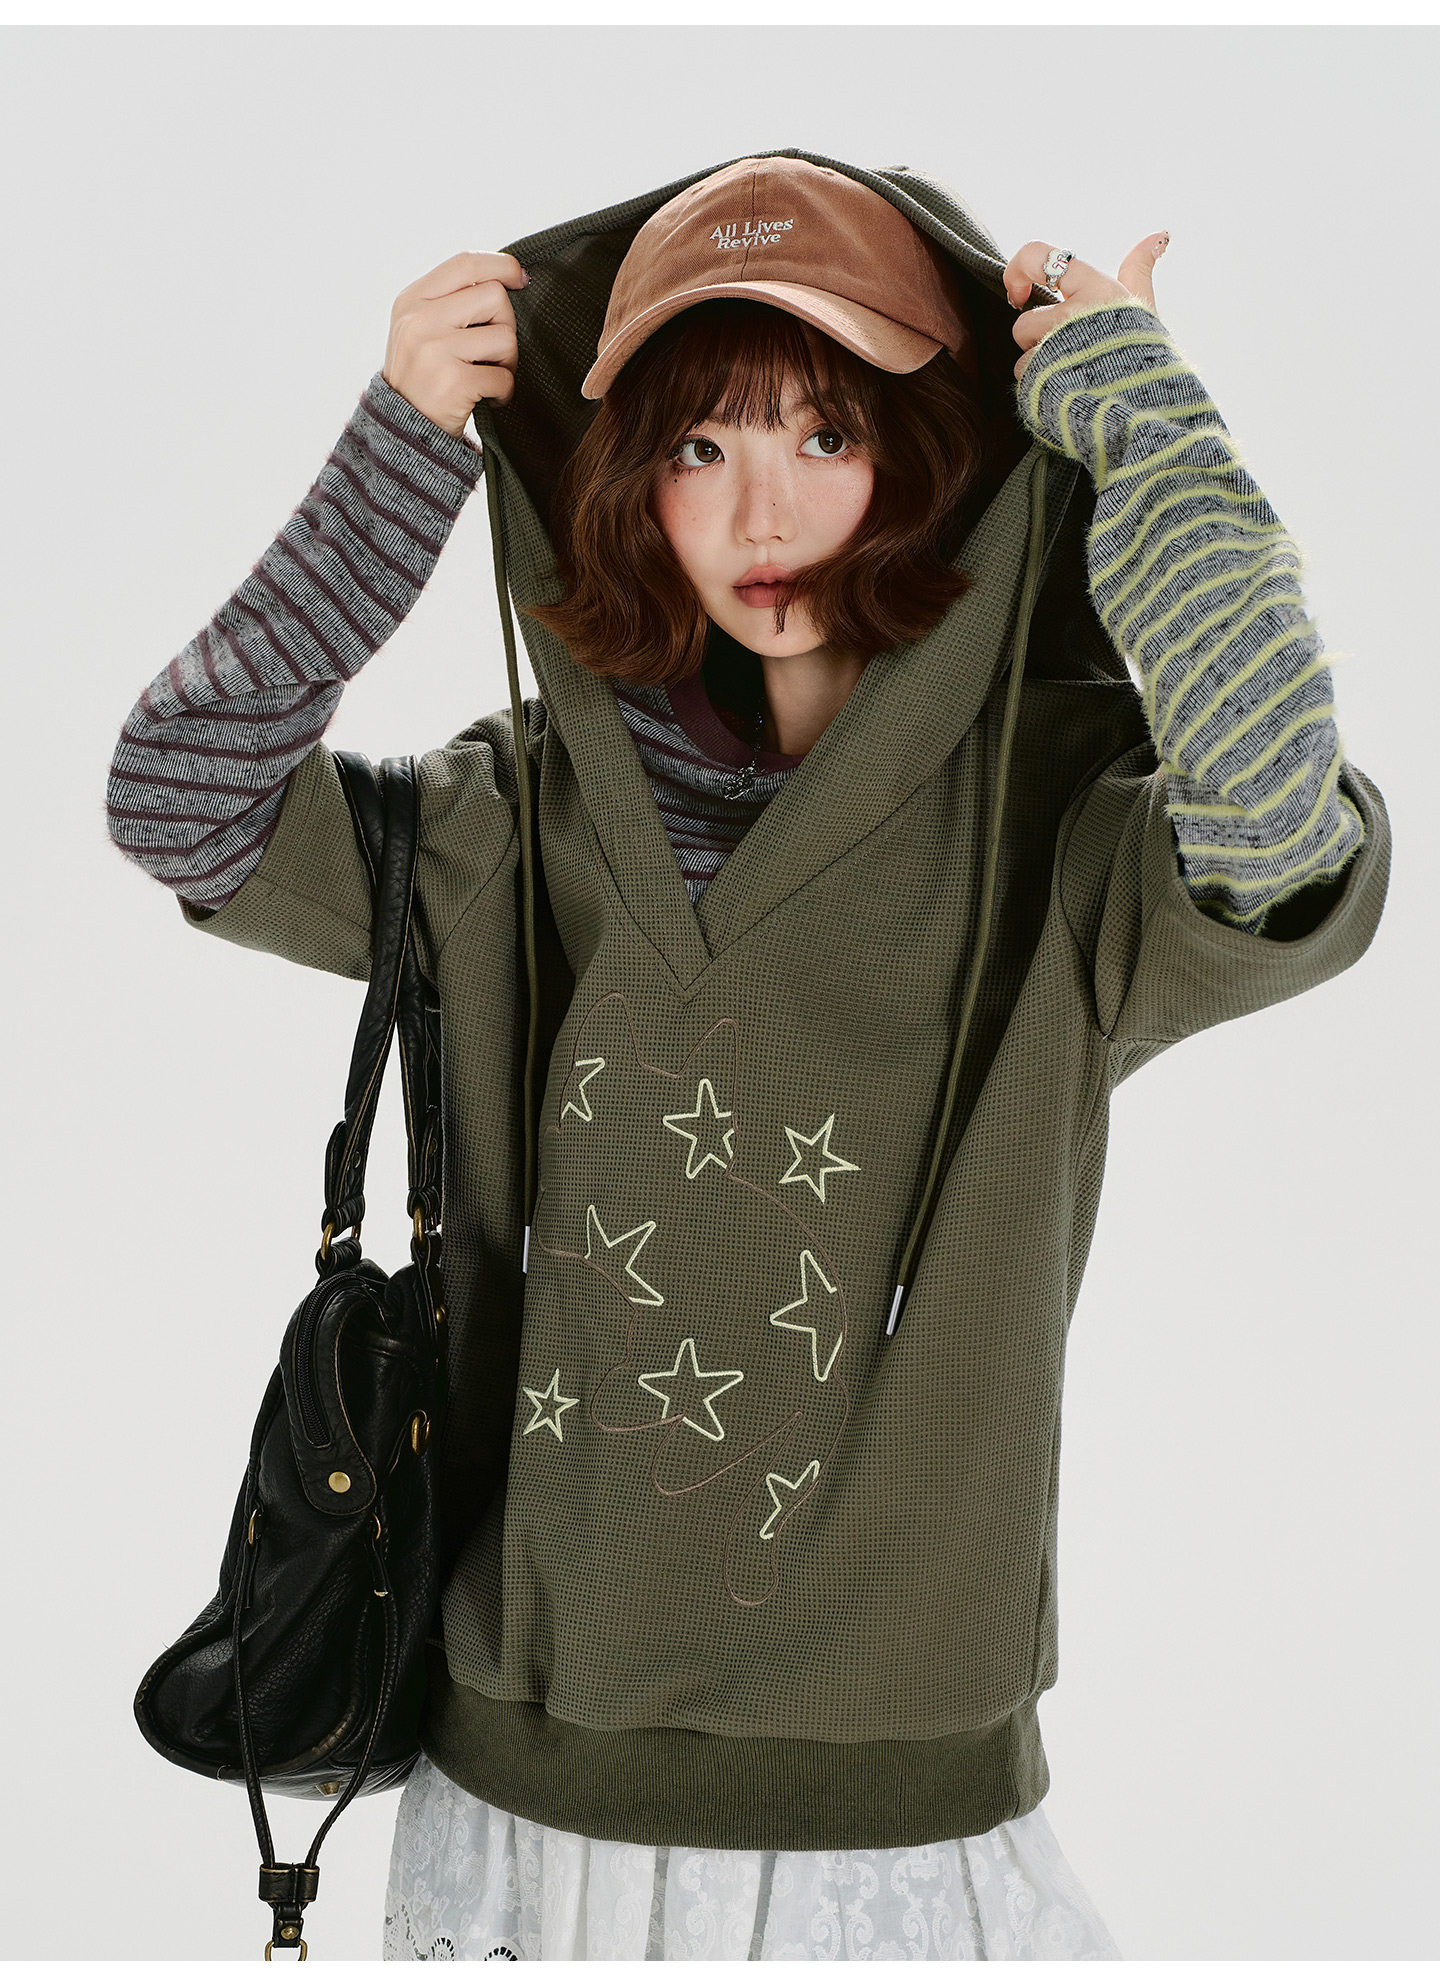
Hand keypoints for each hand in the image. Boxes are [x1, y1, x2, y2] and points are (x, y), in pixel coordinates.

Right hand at [382, 249, 528, 439]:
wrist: (403, 433)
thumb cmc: (423, 378)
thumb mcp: (421, 329)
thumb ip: (451, 301)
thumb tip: (505, 279)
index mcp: (412, 300)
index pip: (465, 263)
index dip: (501, 265)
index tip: (520, 278)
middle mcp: (419, 320)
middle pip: (494, 296)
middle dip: (506, 324)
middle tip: (494, 352)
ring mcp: (434, 350)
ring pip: (505, 336)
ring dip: (508, 361)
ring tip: (489, 375)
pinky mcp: (453, 382)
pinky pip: (503, 376)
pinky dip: (504, 391)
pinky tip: (488, 398)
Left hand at [1003, 234, 1168, 381]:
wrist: (1148, 410)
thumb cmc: (1144, 357)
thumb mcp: (1144, 308)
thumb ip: (1139, 270)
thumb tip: (1159, 234)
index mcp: (1097, 290)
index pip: (1038, 255)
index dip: (1017, 270)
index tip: (1019, 293)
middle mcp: (1075, 316)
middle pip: (1024, 322)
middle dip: (1039, 341)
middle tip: (1071, 352)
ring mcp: (1057, 351)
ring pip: (1022, 358)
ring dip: (1040, 369)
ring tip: (1074, 376)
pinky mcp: (1044, 384)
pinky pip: (1025, 383)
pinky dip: (1040, 390)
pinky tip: (1067, 393)